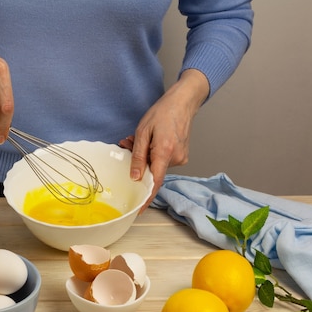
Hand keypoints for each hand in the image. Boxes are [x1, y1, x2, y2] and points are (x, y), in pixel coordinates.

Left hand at [119, 69, 208, 209]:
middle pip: (152, 171)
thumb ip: (138, 156)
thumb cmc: (163, 113)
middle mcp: (175, 159)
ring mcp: (181, 158)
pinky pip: (163, 160)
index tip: (139, 209)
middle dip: (137, 162)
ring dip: (144, 155)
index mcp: (164, 152)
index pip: (155, 182)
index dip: (146, 198)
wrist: (183, 102)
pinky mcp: (182, 155)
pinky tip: (149, 140)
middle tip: (127, 144)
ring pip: (156, 165)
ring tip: (136, 138)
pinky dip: (152, 153)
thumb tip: (135, 177)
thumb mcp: (143, 132)